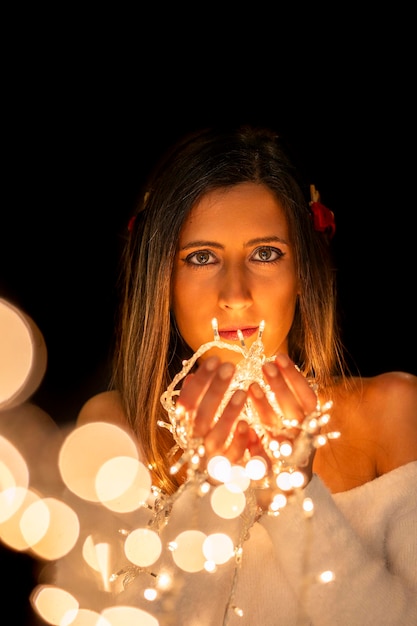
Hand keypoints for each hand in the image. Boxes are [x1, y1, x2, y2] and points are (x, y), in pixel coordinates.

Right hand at [176, 356, 254, 464]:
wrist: (214, 489)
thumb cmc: (209, 443)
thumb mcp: (199, 421)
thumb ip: (195, 400)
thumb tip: (190, 374)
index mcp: (186, 429)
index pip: (187, 402)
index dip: (199, 381)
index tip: (215, 359)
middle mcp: (195, 444)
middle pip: (201, 416)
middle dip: (214, 390)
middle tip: (230, 366)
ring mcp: (211, 459)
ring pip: (217, 436)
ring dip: (228, 414)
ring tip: (242, 391)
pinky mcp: (229, 472)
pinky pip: (234, 458)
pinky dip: (239, 442)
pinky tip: (248, 425)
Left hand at [248, 353, 318, 484]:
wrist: (278, 497)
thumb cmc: (282, 453)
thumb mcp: (286, 427)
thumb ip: (283, 403)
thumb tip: (271, 367)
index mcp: (310, 429)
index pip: (308, 399)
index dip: (295, 378)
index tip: (279, 357)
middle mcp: (304, 442)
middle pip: (295, 412)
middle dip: (280, 386)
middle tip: (265, 364)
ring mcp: (288, 460)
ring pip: (278, 431)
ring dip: (265, 408)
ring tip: (251, 386)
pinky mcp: (271, 477)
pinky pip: (262, 459)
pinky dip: (253, 442)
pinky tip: (243, 427)